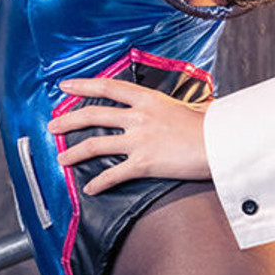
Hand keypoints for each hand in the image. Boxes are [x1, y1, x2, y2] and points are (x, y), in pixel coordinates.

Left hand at [49, 76, 211, 194]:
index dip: (83, 85)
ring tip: (62, 158)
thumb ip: (177, 109)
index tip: (65, 86)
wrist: (222, 144)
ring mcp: (139, 140)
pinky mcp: (144, 163)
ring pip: (96, 144)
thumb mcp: (190, 107)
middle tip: (52, 126)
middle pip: (94, 115)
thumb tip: (190, 107)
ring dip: (75, 152)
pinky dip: (99, 183)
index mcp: (148, 99)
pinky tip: (90, 189)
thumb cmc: (211, 127)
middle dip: (68, 121)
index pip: (107, 87)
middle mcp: (139, 117)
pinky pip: (114, 174)